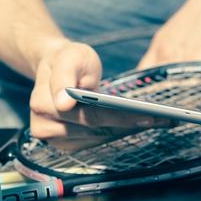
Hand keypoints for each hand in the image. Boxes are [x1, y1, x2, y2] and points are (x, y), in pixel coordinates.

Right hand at [29, 40, 165, 139]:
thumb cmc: (67, 60)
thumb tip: (63, 103)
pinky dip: (115, 133)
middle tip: (157, 118)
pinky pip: (94, 143)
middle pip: (93, 128)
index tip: (144, 115)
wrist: (56, 69)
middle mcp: (43, 125)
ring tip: (152, 121)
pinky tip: (135, 124)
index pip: (86, 114)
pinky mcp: (66, 145)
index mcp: (43, 102)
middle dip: (126, 122)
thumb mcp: (69, 55)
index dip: (116, 116)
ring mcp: (54, 139)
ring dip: (124, 130)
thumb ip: (64, 74)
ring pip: (95, 138)